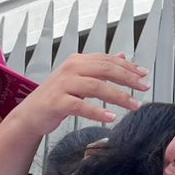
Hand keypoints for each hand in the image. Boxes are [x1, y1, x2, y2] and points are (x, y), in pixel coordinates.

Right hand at [8, 53, 148, 136]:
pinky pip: (81, 106)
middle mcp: (70, 69)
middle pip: (105, 69)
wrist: (31, 114)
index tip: (144, 74)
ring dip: (119, 96)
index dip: (128, 67)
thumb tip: (122, 56)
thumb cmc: (56, 96)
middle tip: (144, 88)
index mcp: (77, 61)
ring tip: (134, 105)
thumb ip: (100, 67)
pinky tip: (111, 117)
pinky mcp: (57, 103)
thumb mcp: (79, 78)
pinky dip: (97, 112)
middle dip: (128, 79)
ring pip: (96, 87)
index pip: (107, 60)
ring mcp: (63, 85)